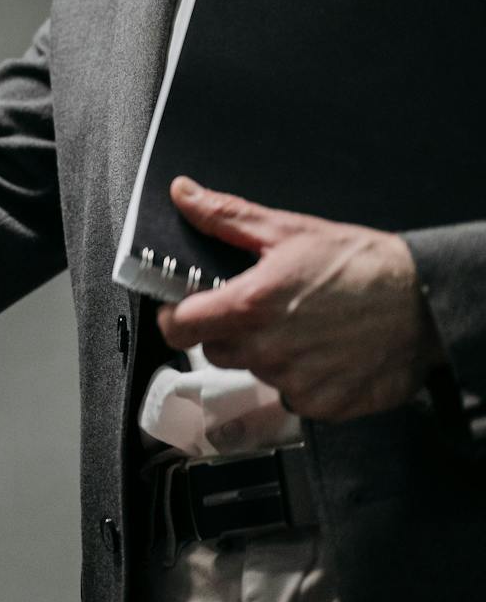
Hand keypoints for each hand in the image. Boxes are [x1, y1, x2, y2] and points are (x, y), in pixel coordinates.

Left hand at [156, 177, 446, 421]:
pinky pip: (292, 396)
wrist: (425, 303)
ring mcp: (295, 383)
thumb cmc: (361, 264)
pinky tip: (324, 351)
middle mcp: (268, 350)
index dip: (175, 317)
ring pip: (255, 372)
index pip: (178, 328)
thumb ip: (226, 217)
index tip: (183, 310)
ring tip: (303, 327)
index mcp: (250, 306)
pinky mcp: (323, 405)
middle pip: (215, 351)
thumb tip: (184, 196)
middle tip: (262, 310)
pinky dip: (302, 378)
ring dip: (268, 354)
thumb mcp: (288, 231)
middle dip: (228, 331)